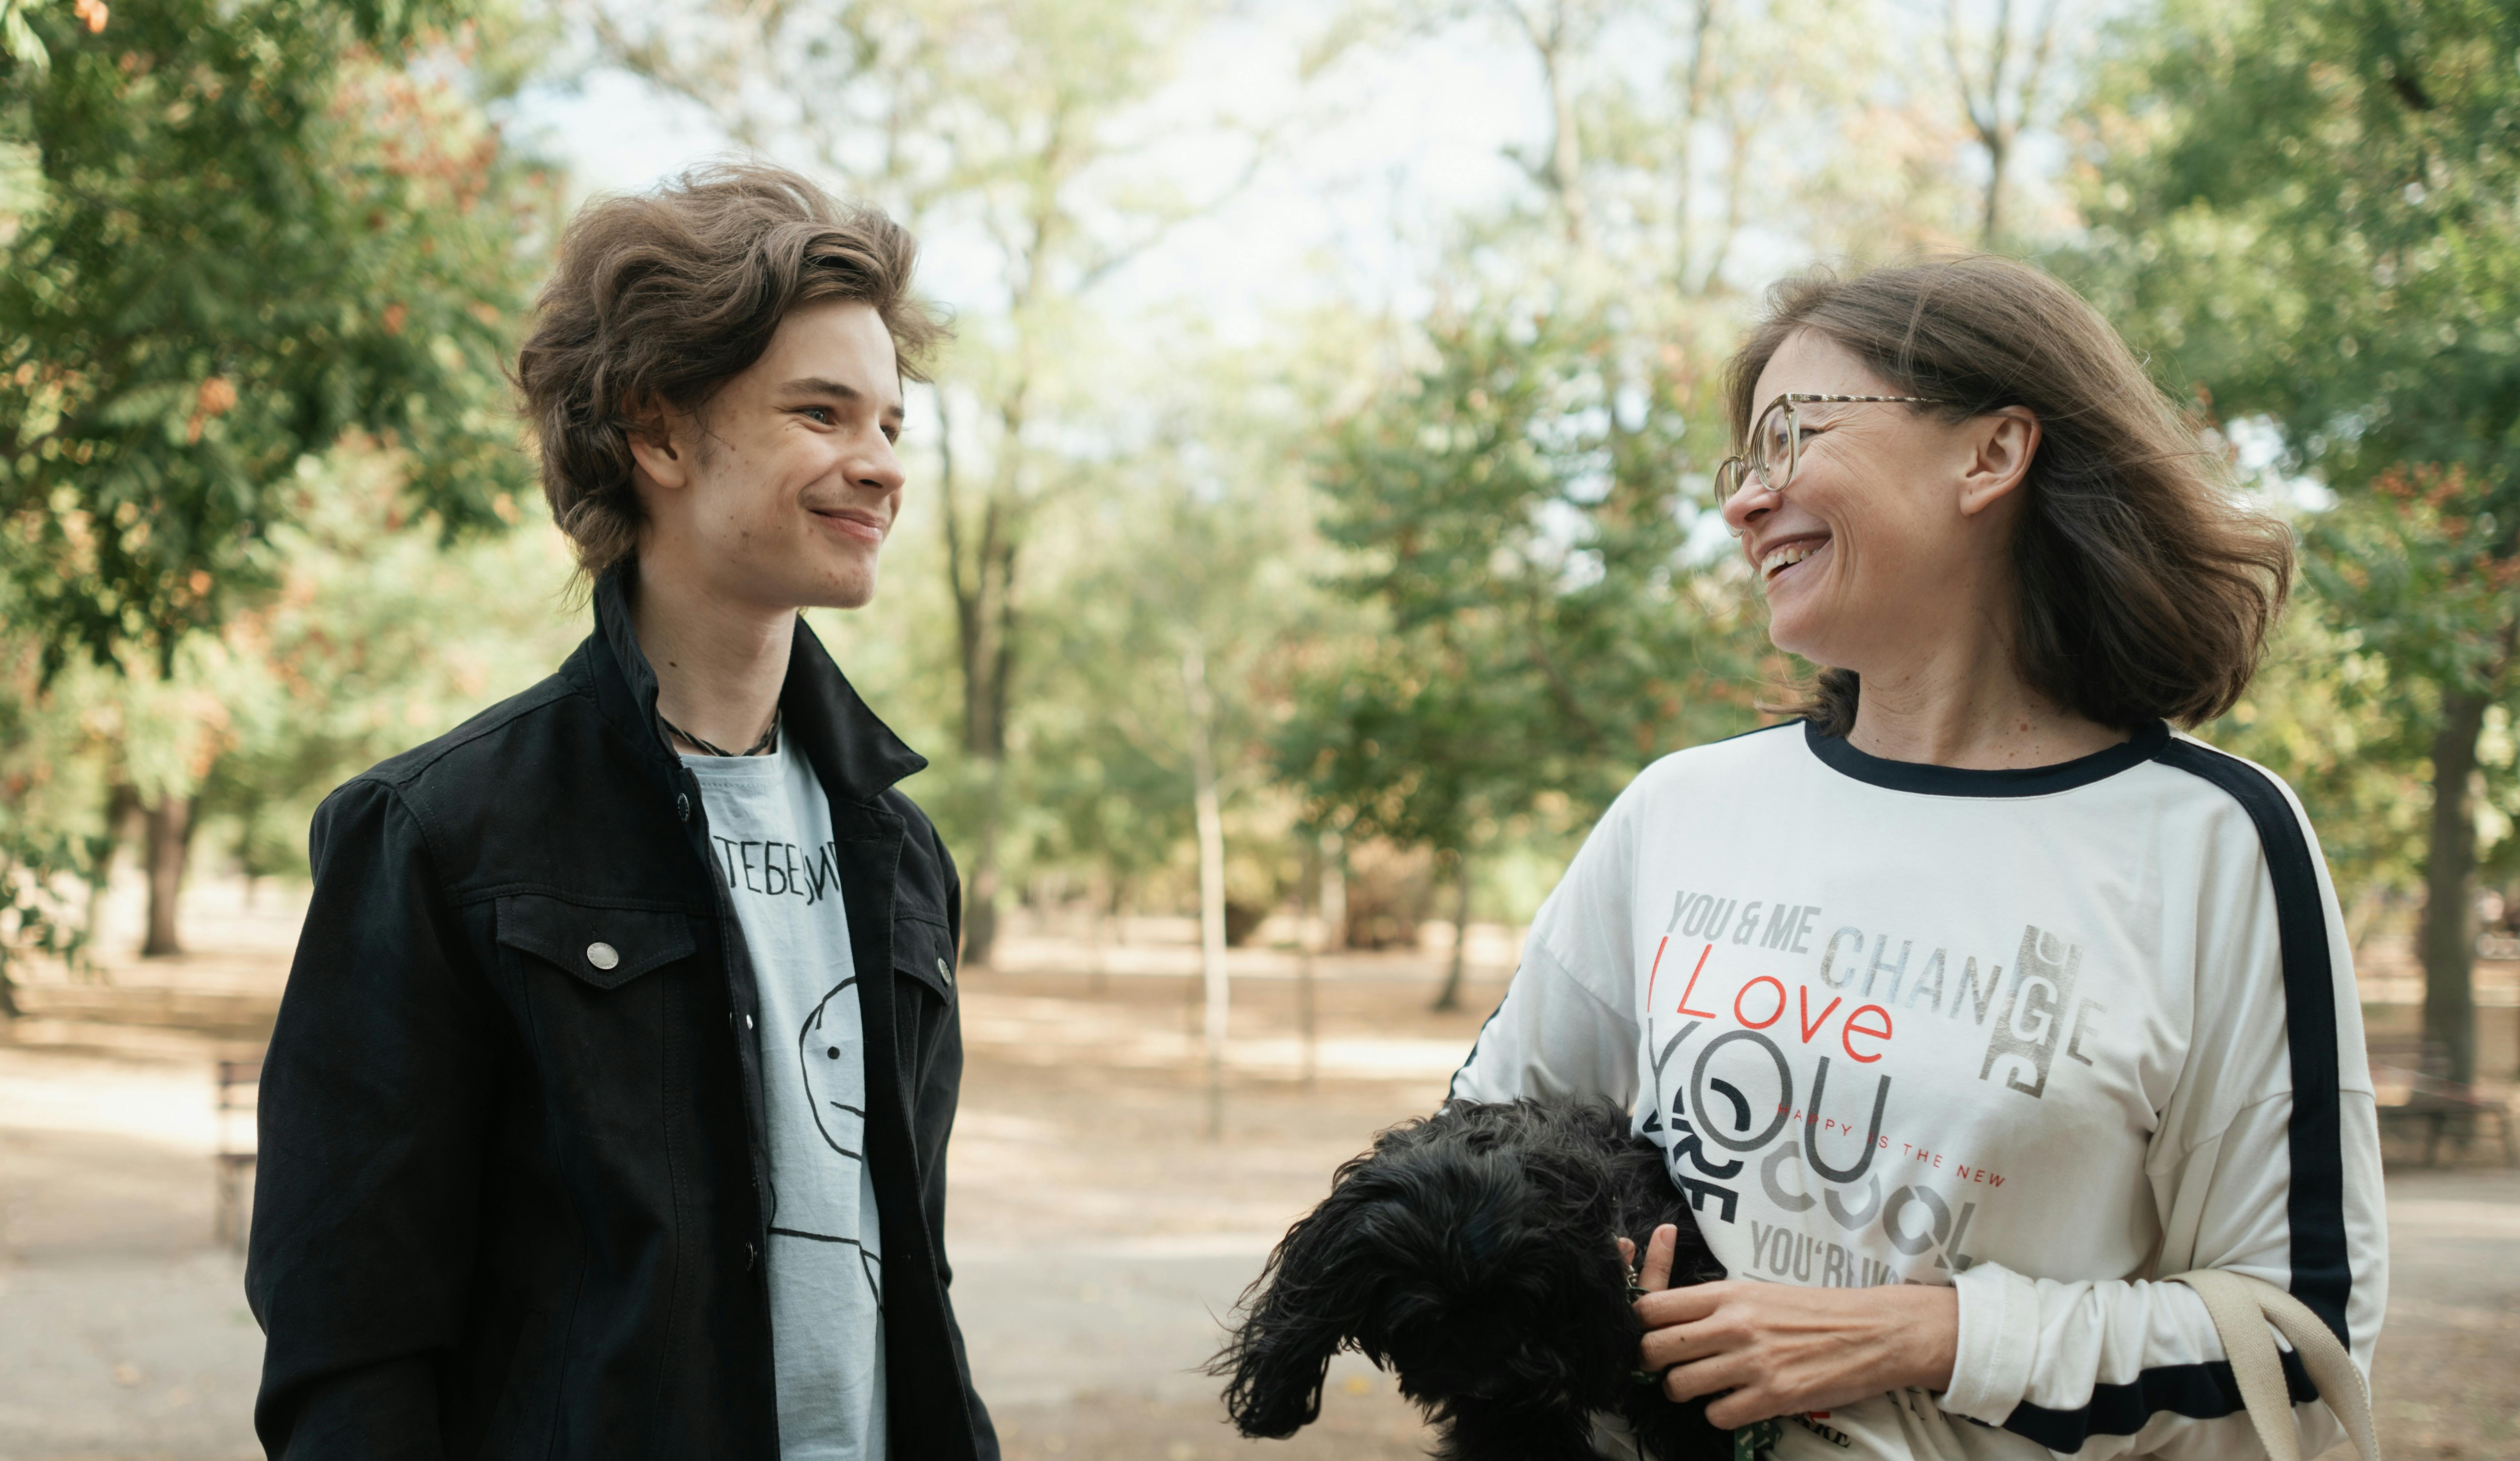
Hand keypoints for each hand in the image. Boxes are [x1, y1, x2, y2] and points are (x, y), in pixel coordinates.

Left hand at [1620, 1223, 1956, 1429]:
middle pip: (1654, 1349)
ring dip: (1687, 1391)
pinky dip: (1720, 1414)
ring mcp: (1751, 1362)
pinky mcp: (1772, 1397)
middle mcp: (1733, 1325)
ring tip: (1707, 1386)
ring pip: (1679, 1386)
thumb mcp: (1759, 1292)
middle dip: (1654, 1363)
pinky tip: (1737, 1403)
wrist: (1872, 1332)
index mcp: (1727, 1294)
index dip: (1642, 1326)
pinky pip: (1716, 1415)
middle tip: (1672, 1367)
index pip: (1652, 1307)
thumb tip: (1672, 1323)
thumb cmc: (1814, 1311)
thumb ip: (1715, 1306)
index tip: (1650, 1336)